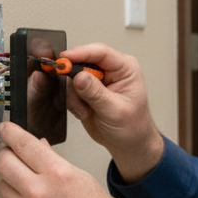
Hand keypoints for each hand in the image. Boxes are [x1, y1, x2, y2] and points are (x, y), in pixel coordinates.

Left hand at [0, 121, 139, 197]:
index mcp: (58, 175)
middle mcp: (39, 193)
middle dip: (6, 154)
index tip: (5, 128)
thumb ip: (56, 162)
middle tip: (12, 153)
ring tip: (27, 181)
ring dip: (11, 179)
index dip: (10, 132)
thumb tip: (39, 148)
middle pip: (4, 163)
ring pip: (3, 186)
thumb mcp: (83, 179)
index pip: (23, 144)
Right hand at [61, 43, 164, 182]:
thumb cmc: (132, 127)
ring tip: (86, 111)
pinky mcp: (86, 90)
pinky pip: (70, 89)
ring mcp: (98, 80)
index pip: (101, 52)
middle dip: (75, 79)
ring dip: (75, 96)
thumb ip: (96, 93)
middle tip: (75, 95)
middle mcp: (111, 70)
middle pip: (83, 61)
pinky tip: (85, 112)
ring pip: (73, 77)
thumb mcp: (115, 111)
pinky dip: (73, 102)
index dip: (81, 53)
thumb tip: (78, 77)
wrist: (128, 144)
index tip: (65, 59)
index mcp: (126, 68)